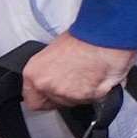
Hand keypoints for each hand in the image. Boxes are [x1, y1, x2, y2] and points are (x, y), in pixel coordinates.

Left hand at [19, 33, 135, 114]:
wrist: (104, 36)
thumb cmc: (83, 35)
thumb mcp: (56, 47)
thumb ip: (50, 67)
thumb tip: (57, 71)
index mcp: (35, 73)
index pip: (32, 99)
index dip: (44, 96)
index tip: (51, 92)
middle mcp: (48, 86)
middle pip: (55, 101)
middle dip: (66, 92)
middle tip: (75, 76)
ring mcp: (67, 95)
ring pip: (74, 102)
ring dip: (82, 92)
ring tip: (90, 72)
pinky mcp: (87, 98)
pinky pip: (93, 100)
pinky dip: (99, 92)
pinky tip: (101, 76)